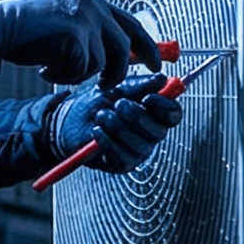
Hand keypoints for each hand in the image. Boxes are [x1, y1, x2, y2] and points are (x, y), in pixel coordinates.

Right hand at [0, 0, 157, 84]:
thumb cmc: (25, 30)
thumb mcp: (64, 23)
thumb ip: (90, 32)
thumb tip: (120, 54)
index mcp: (92, 0)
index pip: (131, 23)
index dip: (147, 46)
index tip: (156, 64)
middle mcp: (92, 6)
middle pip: (124, 46)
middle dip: (120, 72)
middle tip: (109, 87)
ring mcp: (84, 20)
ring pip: (100, 63)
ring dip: (77, 74)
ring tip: (52, 69)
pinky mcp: (75, 37)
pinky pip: (81, 70)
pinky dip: (63, 76)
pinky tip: (43, 68)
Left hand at [50, 75, 185, 173]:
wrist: (70, 119)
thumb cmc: (99, 101)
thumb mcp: (117, 87)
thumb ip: (139, 85)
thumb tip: (162, 79)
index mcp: (155, 113)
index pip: (173, 114)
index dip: (164, 107)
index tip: (148, 98)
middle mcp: (151, 134)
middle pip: (158, 132)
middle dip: (137, 117)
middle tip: (118, 104)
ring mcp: (138, 151)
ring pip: (139, 146)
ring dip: (119, 128)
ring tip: (101, 115)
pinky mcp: (122, 164)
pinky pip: (122, 158)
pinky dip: (108, 143)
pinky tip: (97, 131)